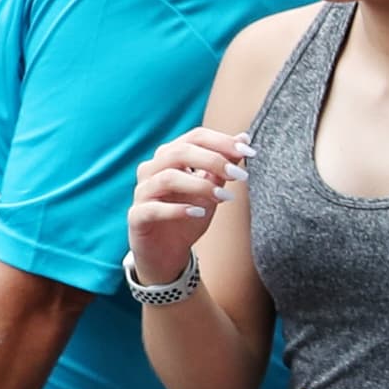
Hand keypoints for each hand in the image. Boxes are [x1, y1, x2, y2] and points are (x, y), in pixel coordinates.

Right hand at [128, 126, 250, 284]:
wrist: (168, 251)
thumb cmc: (189, 215)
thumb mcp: (212, 189)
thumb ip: (223, 166)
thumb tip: (243, 137)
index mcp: (170, 157)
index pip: (195, 137)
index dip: (222, 141)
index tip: (250, 151)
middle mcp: (152, 169)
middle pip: (179, 152)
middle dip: (213, 160)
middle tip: (239, 175)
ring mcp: (142, 192)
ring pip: (167, 177)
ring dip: (200, 185)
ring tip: (225, 198)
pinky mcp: (137, 216)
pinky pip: (154, 208)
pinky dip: (178, 209)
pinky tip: (199, 213)